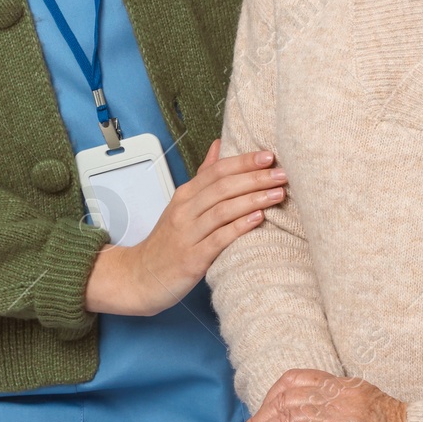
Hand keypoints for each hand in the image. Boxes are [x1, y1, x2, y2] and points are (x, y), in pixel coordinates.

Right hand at [83, 139, 286, 315]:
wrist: (140, 277)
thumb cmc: (167, 241)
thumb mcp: (182, 204)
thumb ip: (204, 175)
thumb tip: (219, 144)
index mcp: (185, 195)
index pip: (217, 170)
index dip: (244, 161)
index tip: (269, 156)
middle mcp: (185, 211)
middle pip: (223, 187)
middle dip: (255, 178)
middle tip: (282, 173)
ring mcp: (187, 234)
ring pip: (223, 210)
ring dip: (253, 200)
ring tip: (277, 194)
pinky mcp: (192, 259)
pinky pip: (219, 239)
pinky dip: (239, 227)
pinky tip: (258, 219)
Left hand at [232, 370, 414, 421]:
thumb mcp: (373, 418)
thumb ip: (347, 415)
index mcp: (348, 386)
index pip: (297, 380)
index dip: (272, 398)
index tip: (261, 419)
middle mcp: (341, 394)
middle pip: (286, 398)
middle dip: (260, 419)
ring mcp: (342, 414)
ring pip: (287, 415)